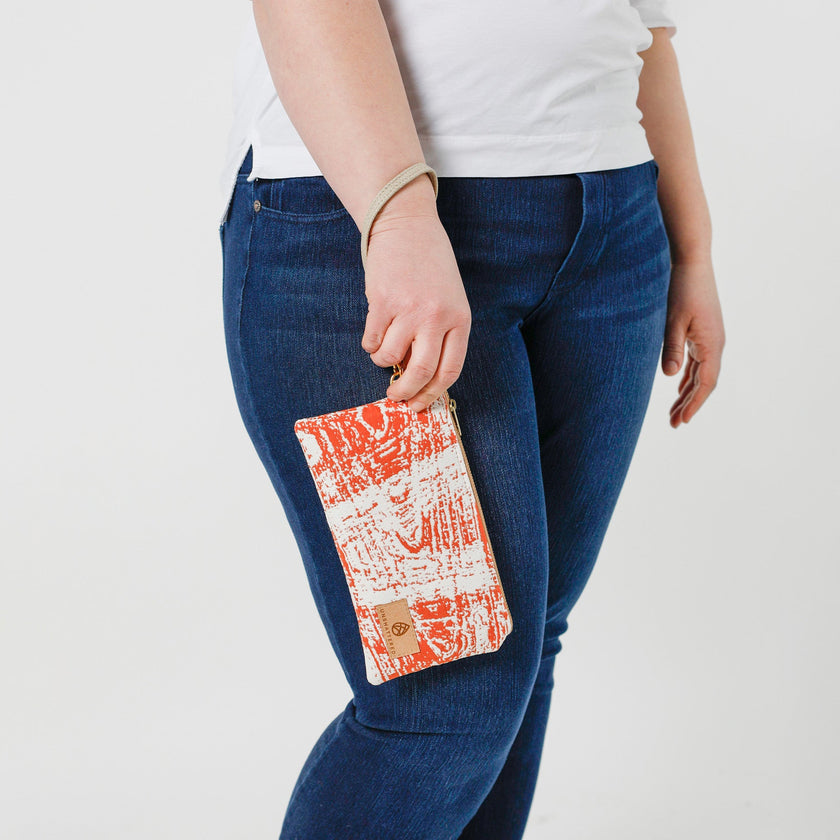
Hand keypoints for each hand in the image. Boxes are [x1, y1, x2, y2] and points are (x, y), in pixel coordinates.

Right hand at [360, 183, 471, 412]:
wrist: (408, 227)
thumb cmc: (431, 268)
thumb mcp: (448, 301)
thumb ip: (440, 335)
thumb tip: (417, 377)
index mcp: (460, 319)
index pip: (451, 370)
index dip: (433, 393)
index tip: (420, 405)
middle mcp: (437, 317)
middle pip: (422, 371)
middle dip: (406, 393)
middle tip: (395, 397)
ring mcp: (409, 309)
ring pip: (391, 357)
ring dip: (383, 361)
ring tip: (383, 351)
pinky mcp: (382, 302)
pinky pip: (372, 340)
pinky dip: (370, 345)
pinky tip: (375, 333)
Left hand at [661, 260, 724, 427]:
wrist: (693, 263)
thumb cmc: (682, 289)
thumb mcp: (673, 321)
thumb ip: (672, 349)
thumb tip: (671, 378)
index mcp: (712, 344)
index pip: (706, 383)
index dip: (694, 404)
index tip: (682, 421)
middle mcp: (715, 345)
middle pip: (704, 383)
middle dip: (690, 404)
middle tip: (674, 424)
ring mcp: (710, 339)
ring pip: (701, 374)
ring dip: (688, 393)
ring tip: (674, 412)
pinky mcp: (703, 333)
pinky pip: (697, 363)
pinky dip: (689, 378)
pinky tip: (678, 388)